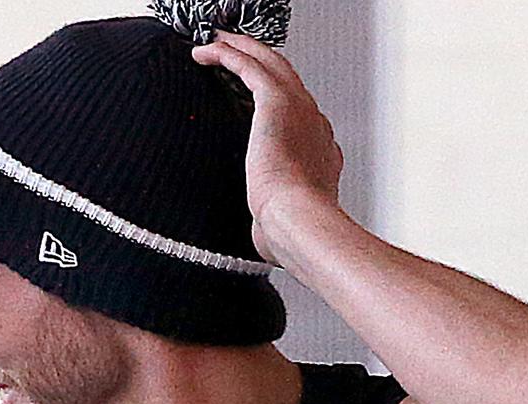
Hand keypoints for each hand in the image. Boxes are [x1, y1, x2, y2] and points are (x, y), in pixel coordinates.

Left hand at [192, 32, 343, 263]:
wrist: (299, 222)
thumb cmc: (290, 232)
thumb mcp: (280, 225)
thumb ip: (271, 223)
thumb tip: (261, 239)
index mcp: (320, 153)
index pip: (299, 116)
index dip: (277, 101)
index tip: (255, 99)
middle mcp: (315, 124)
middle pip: (288, 78)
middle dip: (261, 60)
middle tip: (236, 49)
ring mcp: (300, 109)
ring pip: (270, 63)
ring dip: (243, 47)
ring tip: (218, 40)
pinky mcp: (277, 101)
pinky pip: (249, 65)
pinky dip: (227, 53)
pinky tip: (206, 50)